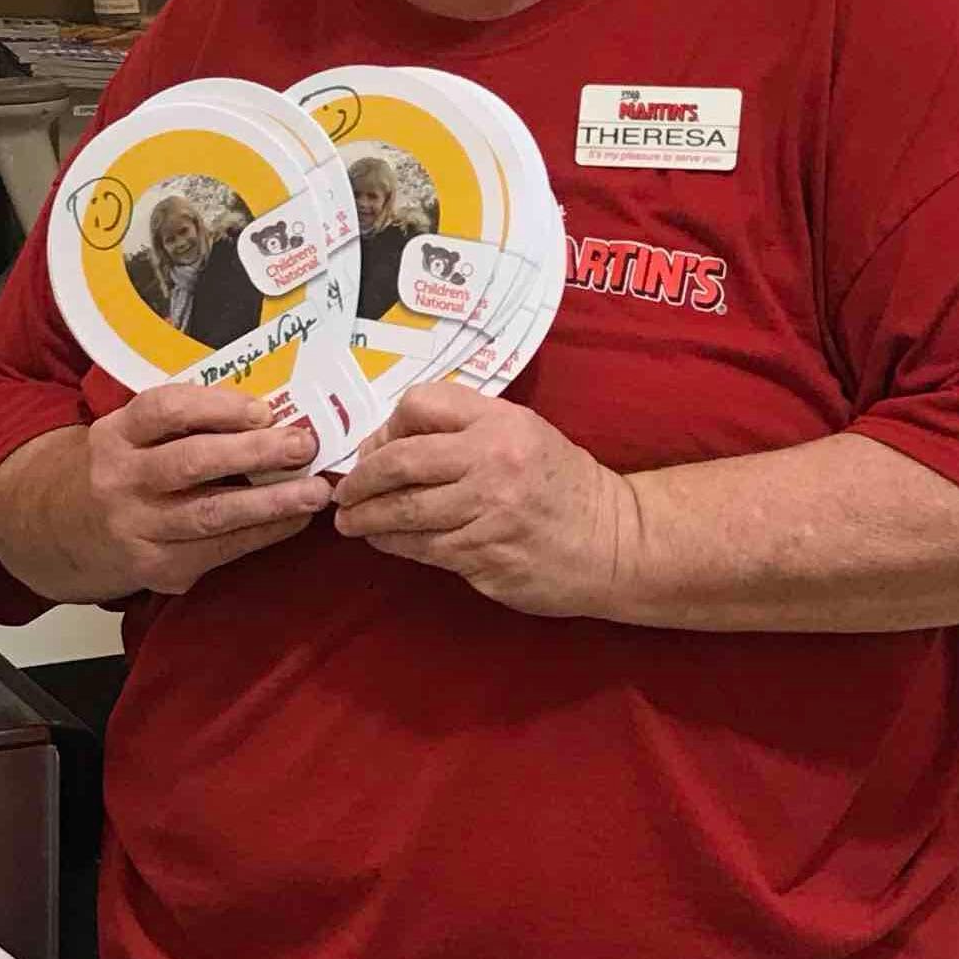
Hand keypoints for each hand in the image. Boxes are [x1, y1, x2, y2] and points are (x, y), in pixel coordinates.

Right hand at [71, 384, 331, 597]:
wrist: (63, 529)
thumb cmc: (125, 469)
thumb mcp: (134, 434)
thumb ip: (187, 422)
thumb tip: (272, 413)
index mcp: (115, 434)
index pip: (164, 410)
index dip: (216, 407)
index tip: (263, 410)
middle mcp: (120, 480)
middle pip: (190, 463)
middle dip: (254, 453)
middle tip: (302, 445)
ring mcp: (137, 528)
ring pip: (210, 514)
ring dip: (270, 503)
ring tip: (314, 492)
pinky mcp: (156, 567)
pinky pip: (219, 550)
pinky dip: (262, 534)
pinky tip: (293, 520)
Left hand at [331, 385, 638, 617]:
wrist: (614, 543)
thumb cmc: (563, 486)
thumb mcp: (524, 434)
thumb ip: (466, 429)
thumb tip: (390, 443)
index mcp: (501, 421)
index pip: (422, 404)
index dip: (388, 426)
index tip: (376, 448)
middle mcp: (492, 460)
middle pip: (400, 460)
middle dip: (361, 478)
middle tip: (345, 491)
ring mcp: (487, 511)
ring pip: (403, 510)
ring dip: (366, 517)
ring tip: (349, 521)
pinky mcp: (482, 555)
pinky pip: (421, 547)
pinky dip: (392, 543)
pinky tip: (382, 541)